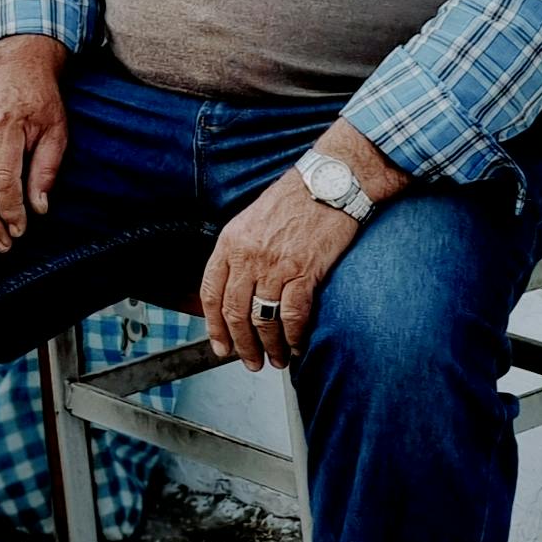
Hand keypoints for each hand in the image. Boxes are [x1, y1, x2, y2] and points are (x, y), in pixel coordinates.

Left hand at [199, 170, 358, 370]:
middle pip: (235, 312)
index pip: (211, 293)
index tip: (220, 345)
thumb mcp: (253, 220)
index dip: (214, 326)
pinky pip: (293, 315)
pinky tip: (296, 345)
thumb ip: (241, 253)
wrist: (330, 181)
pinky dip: (294, 336)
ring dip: (269, 346)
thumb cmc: (296, 198)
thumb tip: (238, 292)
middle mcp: (248, 255)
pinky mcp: (304, 270)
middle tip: (249, 360)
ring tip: (275, 359)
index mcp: (231, 242)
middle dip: (241, 344)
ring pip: (262, 319)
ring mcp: (275, 264)